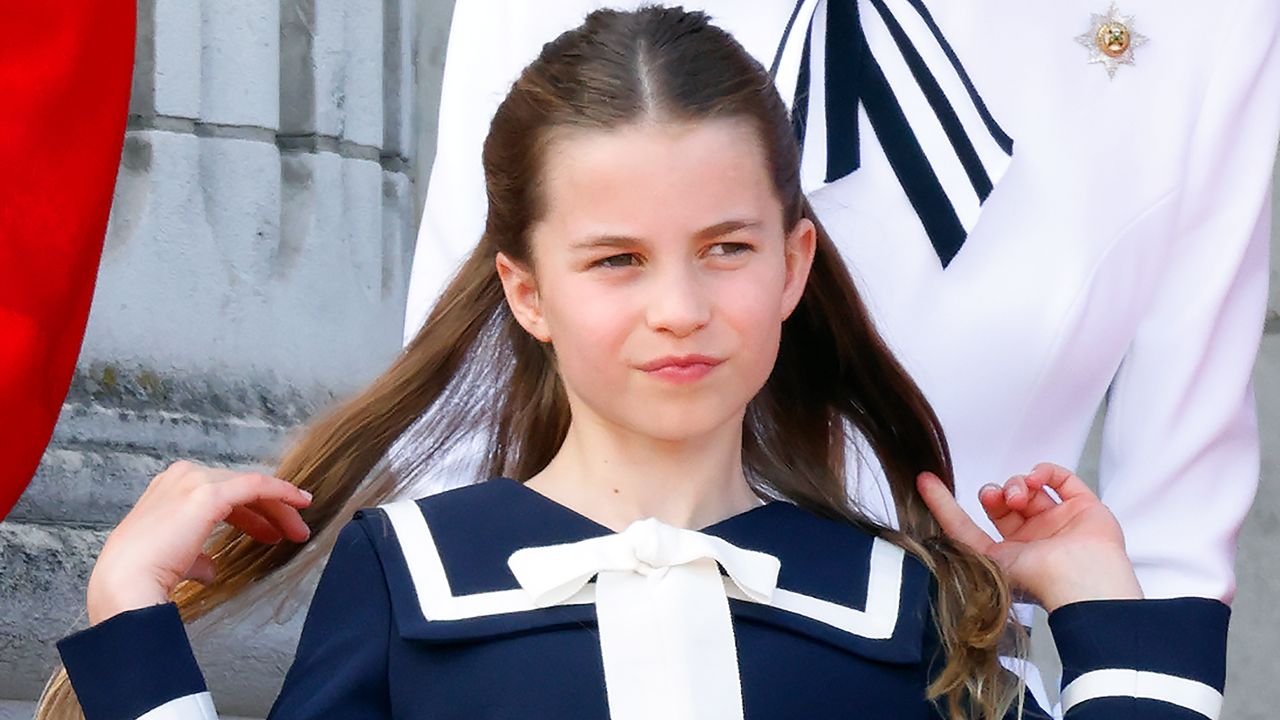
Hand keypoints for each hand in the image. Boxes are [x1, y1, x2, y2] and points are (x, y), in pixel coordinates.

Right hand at [86, 460, 311, 625]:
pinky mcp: (208, 493)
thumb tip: (210, 568)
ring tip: (297, 531)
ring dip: (278, 507)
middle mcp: (181, 477)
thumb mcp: (173, 560)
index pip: (221, 494)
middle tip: (291, 532)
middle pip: (238, 488)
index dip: (250, 512)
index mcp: (168, 490)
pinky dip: (281, 492)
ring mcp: (194, 482)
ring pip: (250, 487)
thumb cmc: (143, 577)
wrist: (127, 585)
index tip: (273, 528)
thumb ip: (194, 557)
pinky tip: (300, 503)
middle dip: (269, 510)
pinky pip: (256, 486)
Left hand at [917, 462, 1142, 611]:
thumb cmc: (1035, 580)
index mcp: (1008, 556)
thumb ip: (958, 533)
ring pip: (1028, 488)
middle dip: (993, 494)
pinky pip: (1061, 479)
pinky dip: (1045, 471)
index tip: (925, 480)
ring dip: (1016, 484)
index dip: (946, 503)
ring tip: (1019, 497)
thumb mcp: (984, 559)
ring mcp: (1058, 522)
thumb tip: (930, 505)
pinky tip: (1036, 479)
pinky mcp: (1083, 507)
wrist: (1081, 582)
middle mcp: (1032, 539)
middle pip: (1002, 502)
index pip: (970, 525)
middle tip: (995, 498)